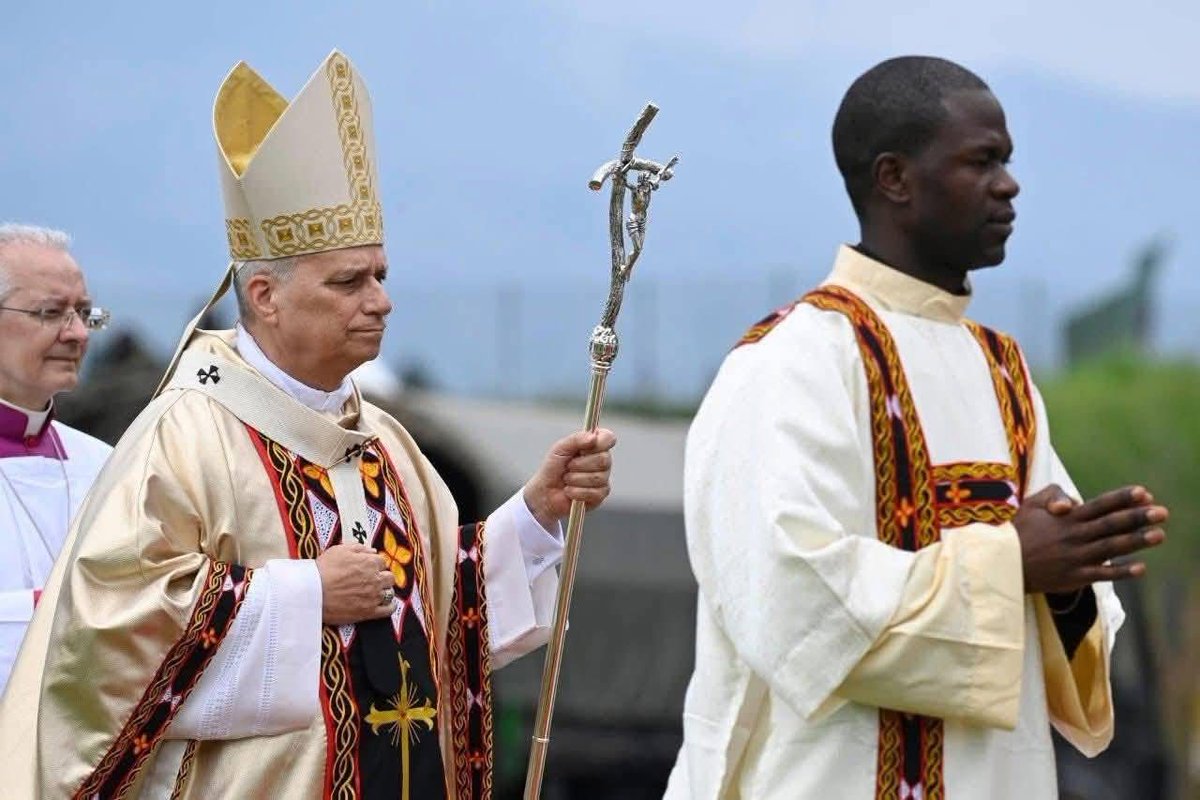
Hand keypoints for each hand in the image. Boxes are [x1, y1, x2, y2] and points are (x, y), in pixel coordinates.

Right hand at [316, 543, 395, 624]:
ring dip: (384, 591)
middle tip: (372, 580)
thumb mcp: (339, 550)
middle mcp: (375, 579)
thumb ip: (359, 548)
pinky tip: (384, 605)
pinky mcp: (369, 612)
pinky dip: (389, 607)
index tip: (368, 569)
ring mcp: (374, 596)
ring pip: (389, 592)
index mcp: (370, 562)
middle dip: (382, 577)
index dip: (375, 565)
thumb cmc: (324, 569)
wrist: (313, 593)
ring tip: (375, 593)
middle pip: (389, 577)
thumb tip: (373, 551)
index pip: (382, 562)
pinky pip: (388, 610)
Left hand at [523, 428, 616, 529]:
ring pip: (598, 478)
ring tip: (567, 479)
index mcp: (594, 445)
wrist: (545, 492)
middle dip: (580, 464)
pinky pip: (594, 493)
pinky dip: (576, 492)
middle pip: (604, 460)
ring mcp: (603, 478)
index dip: (600, 442)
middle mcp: (602, 460)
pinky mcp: (600, 495)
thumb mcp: (560, 448)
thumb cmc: (553, 467)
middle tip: (568, 466)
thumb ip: (576, 439)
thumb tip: (594, 437)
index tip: (584, 448)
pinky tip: (570, 491)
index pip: (608, 438)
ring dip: (575, 479)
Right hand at [1015, 484, 1166, 594]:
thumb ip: (1052, 495)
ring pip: (1111, 547)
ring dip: (1137, 541)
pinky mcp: (1074, 577)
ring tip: (1159, 534)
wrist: (1001, 562)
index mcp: (1066, 518)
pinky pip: (1102, 574)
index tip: (1144, 493)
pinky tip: (1141, 568)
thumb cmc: (1017, 530)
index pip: (1099, 505)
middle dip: (1138, 517)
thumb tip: (1073, 502)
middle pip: (1111, 524)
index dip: (1122, 498)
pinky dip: (1121, 571)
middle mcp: (1074, 535)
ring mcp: (1075, 557)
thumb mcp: (1030, 505)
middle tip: (1163, 512)